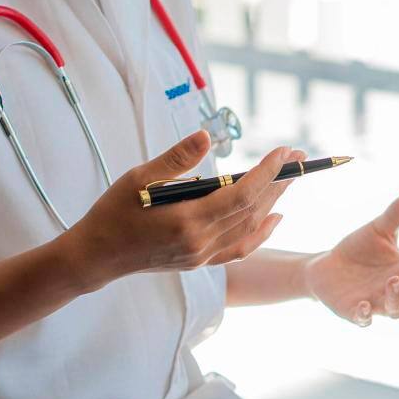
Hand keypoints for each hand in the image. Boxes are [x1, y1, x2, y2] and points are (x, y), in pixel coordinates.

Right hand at [58, 130, 292, 290]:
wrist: (97, 256)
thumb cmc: (113, 212)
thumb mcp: (138, 178)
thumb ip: (176, 159)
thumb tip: (206, 136)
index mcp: (187, 221)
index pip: (241, 194)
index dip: (267, 173)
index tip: (285, 152)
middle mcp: (201, 242)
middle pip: (252, 210)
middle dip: (279, 182)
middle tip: (300, 158)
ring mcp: (203, 255)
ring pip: (250, 228)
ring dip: (274, 202)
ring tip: (291, 178)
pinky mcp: (201, 261)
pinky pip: (240, 248)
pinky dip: (261, 233)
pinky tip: (276, 216)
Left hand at [303, 190, 398, 325]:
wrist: (328, 265)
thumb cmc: (359, 249)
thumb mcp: (377, 230)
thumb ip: (395, 215)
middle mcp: (396, 291)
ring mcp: (377, 304)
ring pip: (395, 310)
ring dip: (396, 298)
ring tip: (392, 281)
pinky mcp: (356, 312)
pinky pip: (365, 320)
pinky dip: (366, 315)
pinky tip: (364, 305)